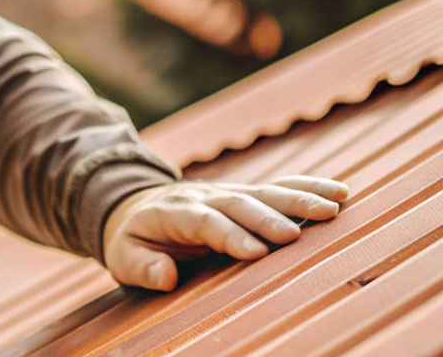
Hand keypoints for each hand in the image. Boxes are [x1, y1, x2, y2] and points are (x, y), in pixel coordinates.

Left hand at [102, 175, 348, 291]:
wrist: (134, 208)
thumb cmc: (133, 240)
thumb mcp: (124, 258)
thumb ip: (142, 267)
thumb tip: (164, 276)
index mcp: (174, 212)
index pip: (204, 222)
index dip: (230, 235)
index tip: (256, 251)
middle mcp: (204, 197)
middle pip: (239, 204)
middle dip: (267, 218)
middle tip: (295, 235)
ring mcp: (226, 193)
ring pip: (264, 192)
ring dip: (298, 199)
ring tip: (333, 208)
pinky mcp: (244, 195)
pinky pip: (277, 188)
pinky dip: (307, 188)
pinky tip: (339, 193)